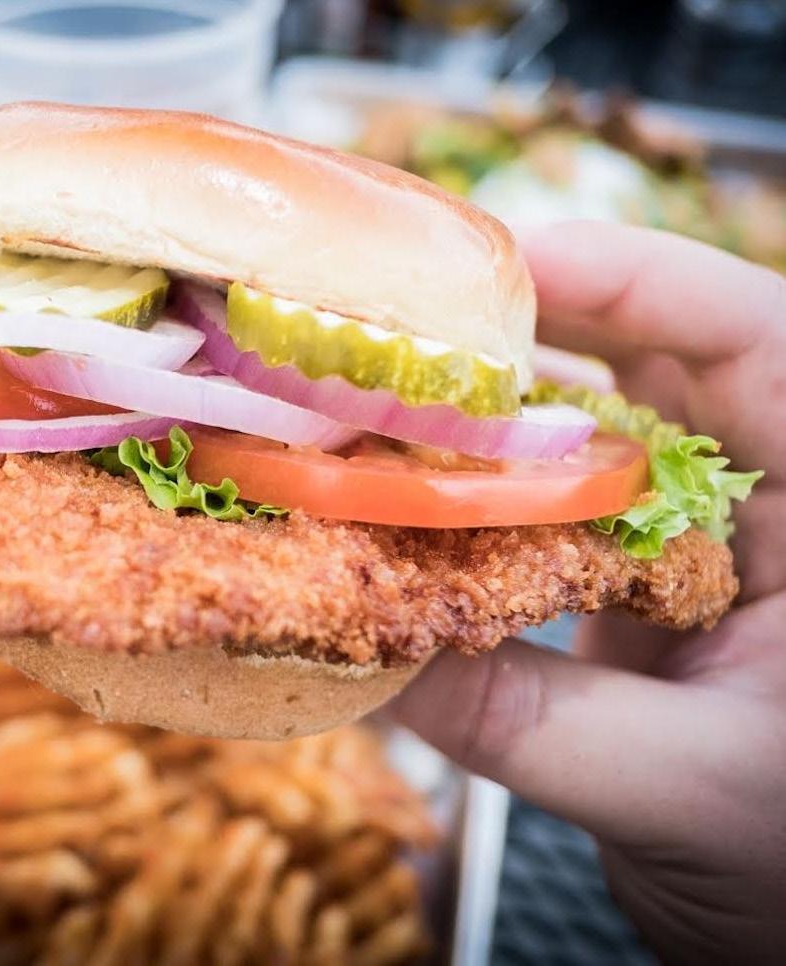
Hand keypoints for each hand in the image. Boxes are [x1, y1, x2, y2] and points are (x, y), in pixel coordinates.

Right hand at [392, 222, 785, 962]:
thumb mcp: (681, 789)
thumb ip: (527, 718)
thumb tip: (369, 649)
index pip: (756, 339)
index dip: (639, 277)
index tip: (516, 261)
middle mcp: (756, 501)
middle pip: (650, 361)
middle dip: (528, 327)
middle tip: (406, 316)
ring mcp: (687, 540)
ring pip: (585, 431)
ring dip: (484, 414)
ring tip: (380, 395)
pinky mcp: (627, 583)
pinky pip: (543, 513)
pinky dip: (470, 504)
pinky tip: (396, 503)